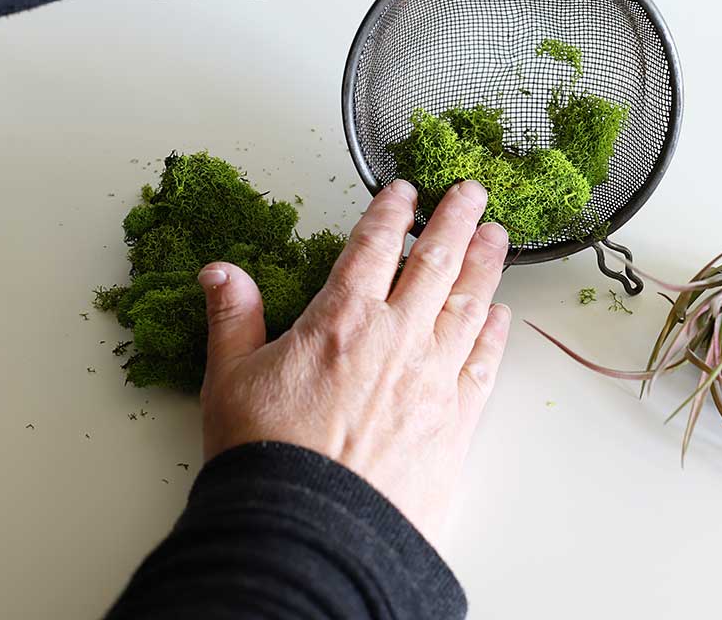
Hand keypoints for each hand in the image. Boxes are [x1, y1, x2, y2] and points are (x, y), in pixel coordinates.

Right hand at [196, 179, 510, 543]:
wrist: (313, 529)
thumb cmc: (269, 459)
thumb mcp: (231, 379)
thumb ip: (233, 318)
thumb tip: (221, 273)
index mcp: (342, 319)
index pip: (373, 247)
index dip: (391, 213)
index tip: (405, 192)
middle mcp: (397, 337)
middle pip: (436, 262)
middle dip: (456, 219)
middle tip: (472, 193)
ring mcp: (433, 376)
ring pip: (469, 302)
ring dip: (485, 264)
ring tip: (497, 236)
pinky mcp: (456, 418)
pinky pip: (483, 362)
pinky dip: (494, 334)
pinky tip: (501, 315)